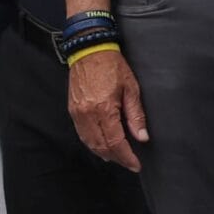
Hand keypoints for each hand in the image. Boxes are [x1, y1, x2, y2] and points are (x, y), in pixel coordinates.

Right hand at [68, 48, 149, 171]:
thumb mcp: (131, 88)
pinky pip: (82, 133)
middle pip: (102, 146)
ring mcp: (77, 112)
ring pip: (90, 142)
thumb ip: (136, 115)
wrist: (89, 49)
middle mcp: (87, 114)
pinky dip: (92, 143)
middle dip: (117, 158)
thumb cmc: (112, 66)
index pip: (116, 142)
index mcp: (104, 109)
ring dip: (103, 153)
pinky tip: (101, 146)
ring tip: (117, 157)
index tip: (136, 164)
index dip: (127, 157)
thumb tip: (142, 137)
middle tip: (129, 162)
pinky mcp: (72, 109)